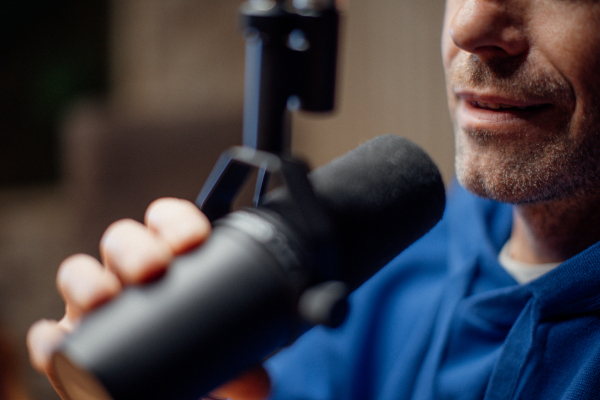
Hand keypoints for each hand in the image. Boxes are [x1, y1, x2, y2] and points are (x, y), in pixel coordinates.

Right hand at [26, 198, 269, 399]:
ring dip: (87, 281)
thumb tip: (257, 383)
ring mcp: (93, 305)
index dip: (177, 222)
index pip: (169, 222)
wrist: (163, 391)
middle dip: (135, 248)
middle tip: (153, 268)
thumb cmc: (193, 359)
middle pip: (122, 239)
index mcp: (170, 261)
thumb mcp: (220, 359)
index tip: (194, 240)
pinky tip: (60, 343)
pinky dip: (50, 338)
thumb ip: (239, 366)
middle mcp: (127, 275)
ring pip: (78, 272)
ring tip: (103, 299)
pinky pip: (48, 335)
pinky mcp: (68, 342)